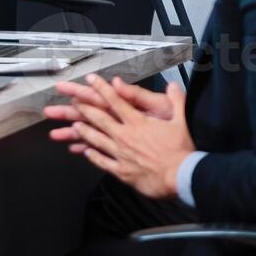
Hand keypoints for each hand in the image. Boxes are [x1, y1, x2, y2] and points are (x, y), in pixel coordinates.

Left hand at [48, 73, 193, 199]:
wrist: (182, 176)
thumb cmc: (182, 149)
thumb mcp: (182, 120)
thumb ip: (176, 100)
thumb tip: (173, 85)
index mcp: (137, 122)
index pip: (115, 100)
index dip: (101, 88)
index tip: (90, 79)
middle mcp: (124, 136)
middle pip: (99, 119)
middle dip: (84, 108)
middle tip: (73, 102)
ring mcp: (120, 153)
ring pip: (96, 140)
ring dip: (84, 132)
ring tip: (74, 126)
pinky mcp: (122, 171)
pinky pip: (103, 162)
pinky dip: (93, 156)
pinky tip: (86, 152)